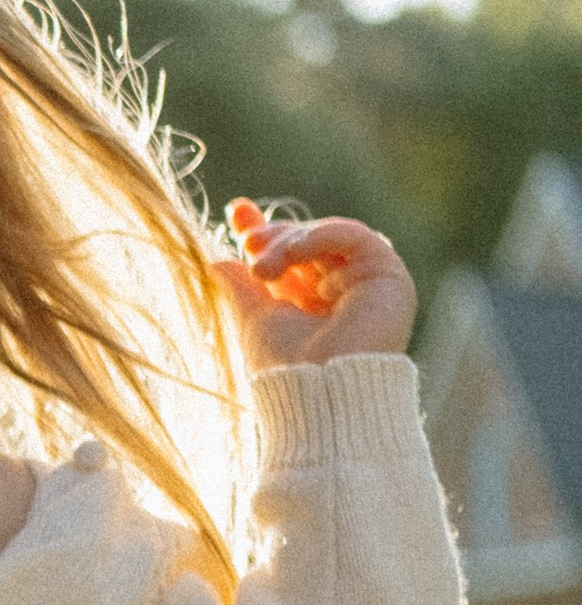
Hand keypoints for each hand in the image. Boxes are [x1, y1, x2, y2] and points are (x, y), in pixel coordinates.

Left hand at [223, 204, 416, 366]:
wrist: (321, 394)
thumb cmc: (285, 367)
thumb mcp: (254, 319)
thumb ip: (240, 288)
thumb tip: (216, 260)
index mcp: (312, 302)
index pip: (292, 255)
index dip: (266, 231)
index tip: (237, 210)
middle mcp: (341, 291)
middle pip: (308, 240)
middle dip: (274, 234)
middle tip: (248, 242)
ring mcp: (366, 282)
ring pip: (327, 235)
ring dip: (290, 240)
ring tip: (263, 267)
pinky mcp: (388, 276)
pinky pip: (353, 236)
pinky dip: (319, 235)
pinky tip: (293, 252)